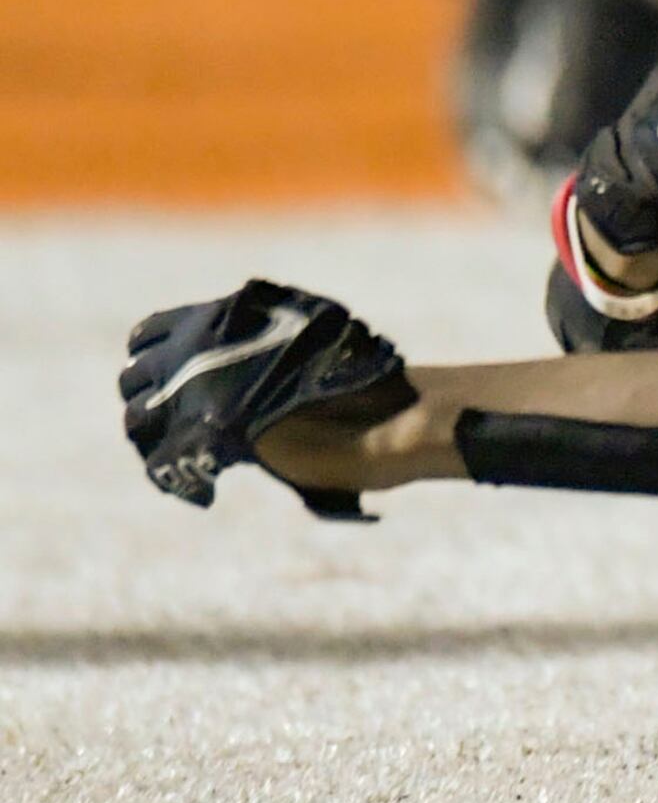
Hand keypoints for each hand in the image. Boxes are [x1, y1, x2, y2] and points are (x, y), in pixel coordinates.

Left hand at [121, 281, 413, 516]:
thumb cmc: (357, 373)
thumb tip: (227, 346)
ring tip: (182, 452)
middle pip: (134, 378)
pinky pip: (161, 463)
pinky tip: (200, 485)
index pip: (149, 334)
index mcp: (219, 318)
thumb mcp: (301, 328)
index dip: (156, 356)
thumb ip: (258, 332)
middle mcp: (194, 353)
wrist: (378, 417)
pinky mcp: (203, 443)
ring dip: (155, 436)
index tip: (169, 373)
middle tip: (176, 416)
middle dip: (150, 397)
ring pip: (137, 420)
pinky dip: (172, 475)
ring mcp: (194, 397)